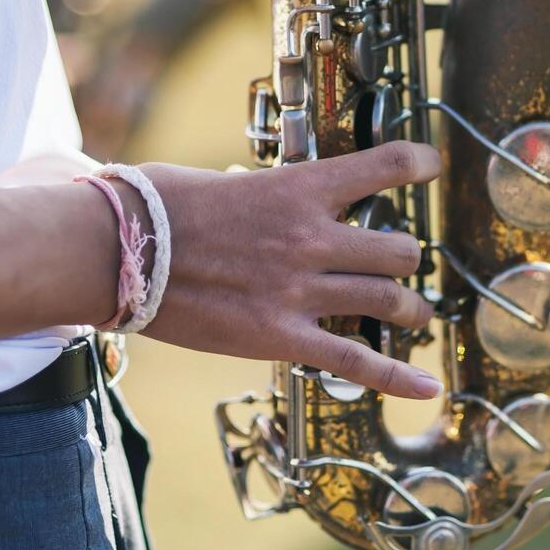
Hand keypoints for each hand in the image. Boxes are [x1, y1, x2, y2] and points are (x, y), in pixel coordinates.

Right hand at [140, 141, 442, 398]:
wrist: (118, 252)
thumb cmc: (155, 207)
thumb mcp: (218, 181)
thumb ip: (256, 191)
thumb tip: (256, 194)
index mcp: (298, 189)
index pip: (382, 166)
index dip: (417, 164)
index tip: (430, 166)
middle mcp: (311, 238)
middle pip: (398, 250)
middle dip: (407, 258)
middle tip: (401, 265)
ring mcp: (299, 290)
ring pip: (389, 301)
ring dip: (409, 310)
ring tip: (414, 315)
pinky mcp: (281, 336)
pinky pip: (355, 361)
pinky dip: (397, 376)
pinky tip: (428, 385)